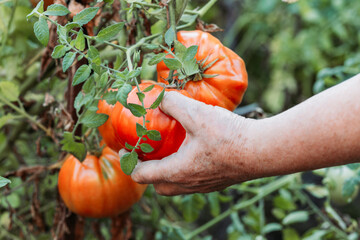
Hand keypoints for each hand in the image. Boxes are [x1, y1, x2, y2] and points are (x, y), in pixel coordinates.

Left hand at [130, 91, 255, 195]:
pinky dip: (185, 171)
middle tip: (148, 153)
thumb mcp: (196, 113)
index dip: (130, 163)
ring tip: (169, 153)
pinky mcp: (217, 182)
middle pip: (159, 186)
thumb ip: (173, 104)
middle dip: (148, 172)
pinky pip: (193, 182)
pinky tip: (193, 153)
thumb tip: (158, 98)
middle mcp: (189, 184)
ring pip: (177, 186)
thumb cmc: (228, 136)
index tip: (126, 149)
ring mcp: (204, 186)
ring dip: (167, 173)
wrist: (262, 150)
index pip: (143, 175)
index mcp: (177, 171)